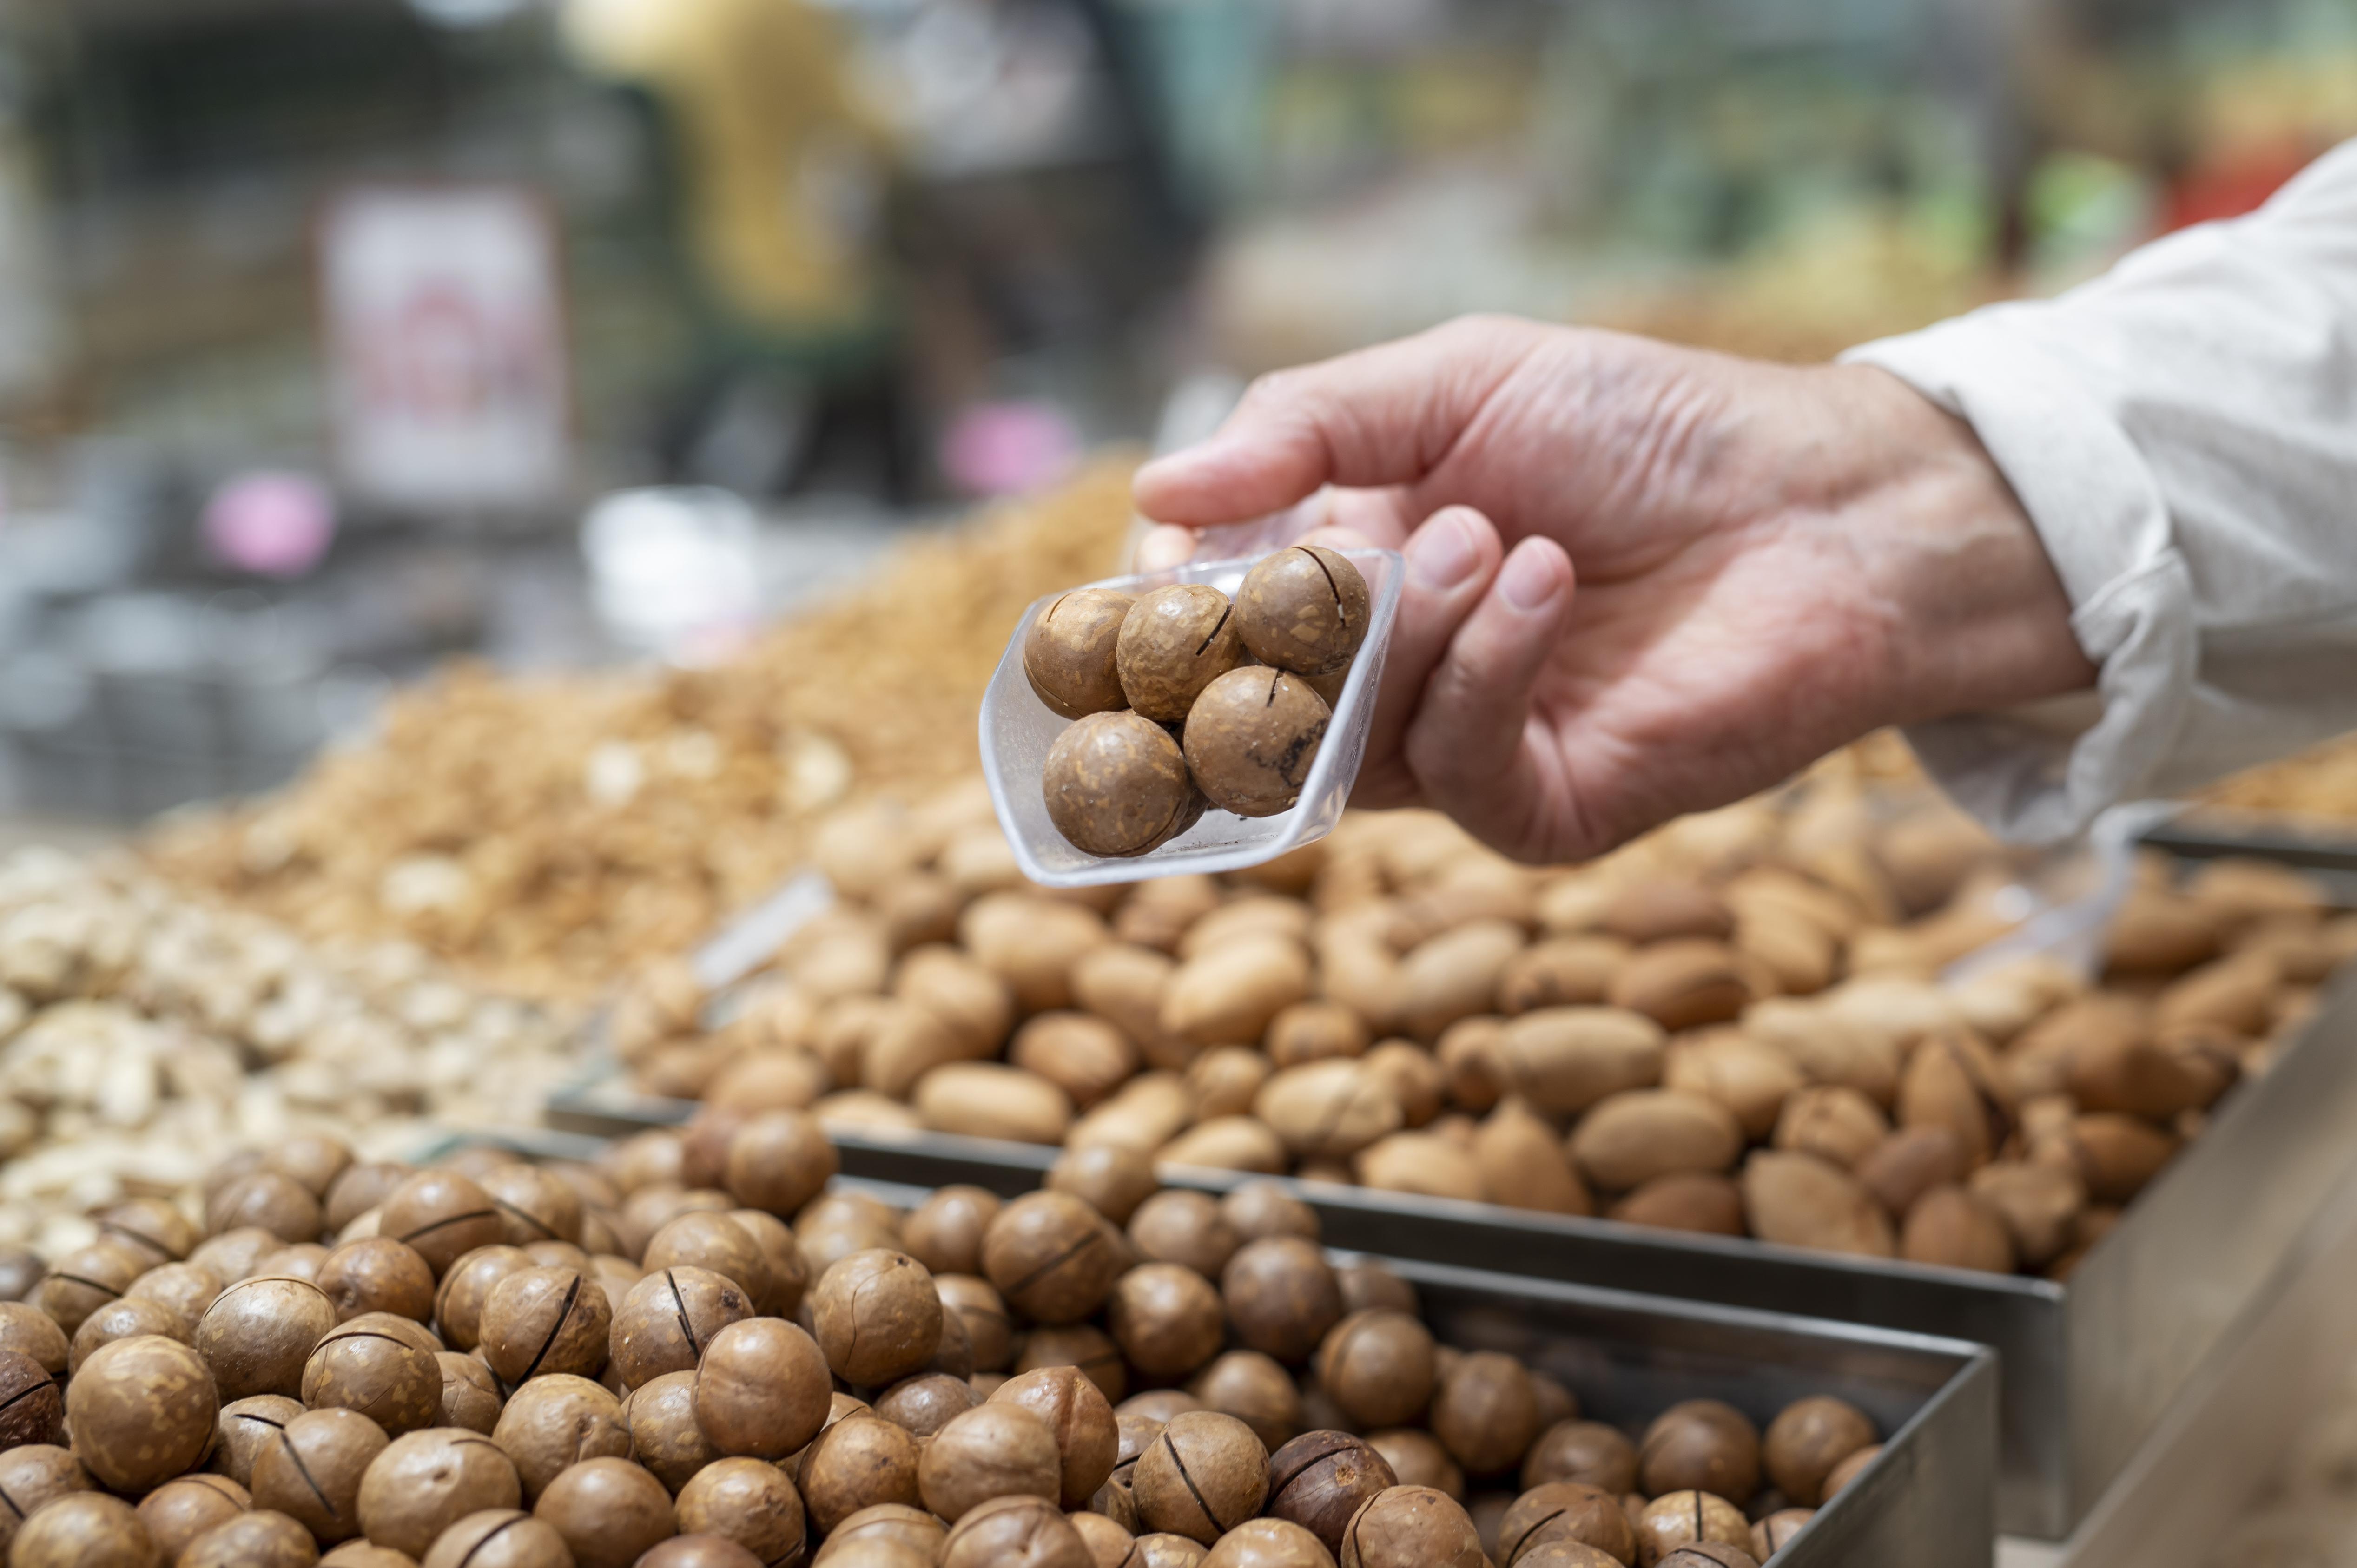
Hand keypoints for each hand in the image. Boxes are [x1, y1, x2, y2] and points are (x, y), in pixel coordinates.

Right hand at [1133, 315, 2094, 863]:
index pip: (1214, 623)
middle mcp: (1391, 676)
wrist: (1824, 502)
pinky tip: (1538, 583)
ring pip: (1343, 739)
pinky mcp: (1538, 809)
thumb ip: (1301, 427)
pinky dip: (1478, 670)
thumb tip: (1154, 490)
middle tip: (1331, 547)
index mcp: (1354, 573)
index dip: (1174, 607)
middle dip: (1281, 622)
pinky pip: (1452, 768)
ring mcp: (1460, 751)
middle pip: (1257, 699)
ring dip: (1401, 626)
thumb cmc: (1652, 429)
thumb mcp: (1457, 383)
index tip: (1161, 570)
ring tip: (1484, 532)